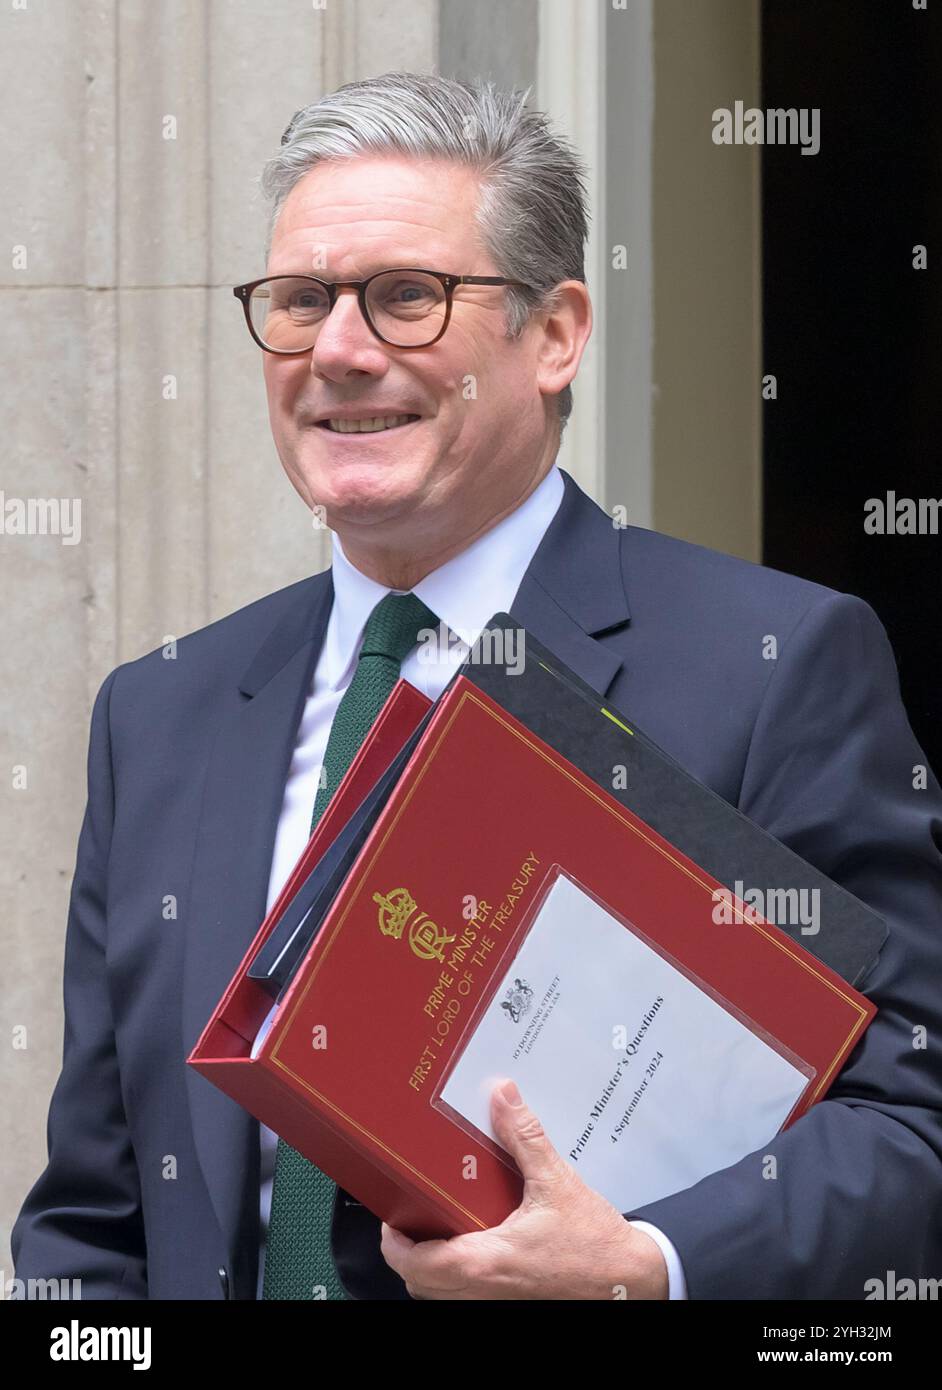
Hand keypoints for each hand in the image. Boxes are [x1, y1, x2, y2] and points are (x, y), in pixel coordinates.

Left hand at [380, 1078, 668, 1298]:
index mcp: (484, 1263)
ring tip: (441, 1227)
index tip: (393, 1215)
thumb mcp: (555, 1182)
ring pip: (441, 1295)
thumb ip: (524, 1137)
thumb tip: (503, 1097)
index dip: (394, 1240)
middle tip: (413, 1217)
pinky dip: (458, 1277)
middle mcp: (484, 1292)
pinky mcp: (512, 1304)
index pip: (414, 1262)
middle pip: (420, 1283)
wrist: (632, 1282)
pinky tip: (475, 1243)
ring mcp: (497, 1303)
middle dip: (409, 1252)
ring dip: (432, 1266)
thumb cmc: (596, 1246)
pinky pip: (467, 1297)